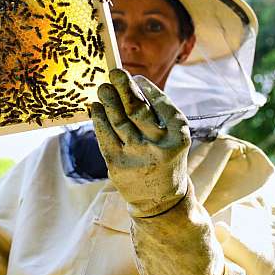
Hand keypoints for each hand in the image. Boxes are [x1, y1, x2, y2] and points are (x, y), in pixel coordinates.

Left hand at [92, 69, 189, 217]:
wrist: (160, 201)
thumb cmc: (164, 160)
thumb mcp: (171, 140)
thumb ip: (156, 116)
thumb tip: (132, 86)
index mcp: (178, 136)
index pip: (163, 105)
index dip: (148, 89)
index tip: (136, 78)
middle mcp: (159, 145)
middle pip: (138, 110)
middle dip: (124, 88)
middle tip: (114, 73)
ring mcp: (137, 155)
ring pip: (118, 120)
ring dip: (109, 101)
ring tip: (103, 88)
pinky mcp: (117, 164)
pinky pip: (104, 136)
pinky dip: (98, 119)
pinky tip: (95, 108)